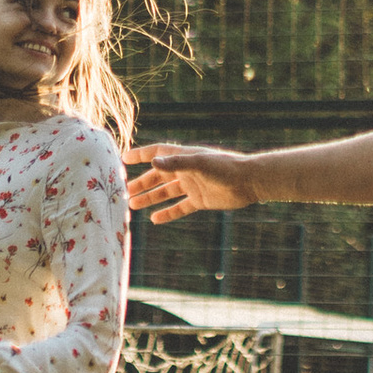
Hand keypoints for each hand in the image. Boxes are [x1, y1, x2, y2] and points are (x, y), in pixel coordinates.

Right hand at [127, 143, 261, 222]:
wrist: (249, 182)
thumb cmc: (225, 167)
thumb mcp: (198, 163)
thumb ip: (176, 163)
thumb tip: (152, 163)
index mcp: (184, 157)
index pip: (157, 153)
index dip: (140, 155)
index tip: (123, 159)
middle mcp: (186, 171)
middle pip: (158, 176)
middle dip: (141, 183)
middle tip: (123, 192)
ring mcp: (193, 186)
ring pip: (166, 192)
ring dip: (150, 198)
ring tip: (133, 205)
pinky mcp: (200, 200)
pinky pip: (180, 207)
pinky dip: (167, 213)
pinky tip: (155, 219)